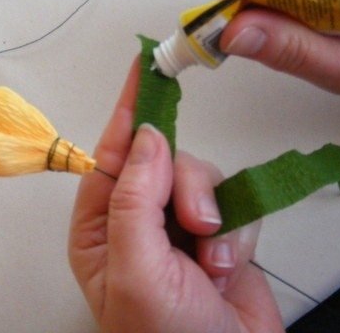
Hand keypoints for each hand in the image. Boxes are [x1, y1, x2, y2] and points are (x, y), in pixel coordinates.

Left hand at [68, 62, 282, 332]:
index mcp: (101, 227)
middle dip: (187, 187)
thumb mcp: (136, 270)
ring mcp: (180, 227)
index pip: (111, 154)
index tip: (145, 68)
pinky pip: (235, 202)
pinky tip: (226, 269)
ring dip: (216, 217)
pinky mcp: (221, 234)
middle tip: (196, 225)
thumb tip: (148, 138)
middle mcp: (138, 222)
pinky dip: (238, 234)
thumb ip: (134, 198)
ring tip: (211, 261)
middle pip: (165, 159)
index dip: (130, 109)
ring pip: (202, 177)